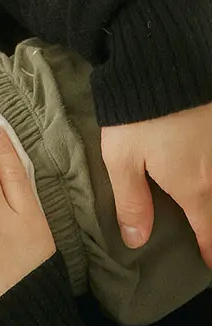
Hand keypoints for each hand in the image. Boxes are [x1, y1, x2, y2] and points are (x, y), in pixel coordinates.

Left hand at [101, 102, 211, 266]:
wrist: (166, 61)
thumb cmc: (138, 114)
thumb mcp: (122, 161)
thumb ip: (131, 201)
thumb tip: (137, 239)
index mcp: (193, 185)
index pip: (209, 228)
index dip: (211, 249)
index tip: (211, 264)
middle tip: (211, 237)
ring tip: (208, 206)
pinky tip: (208, 166)